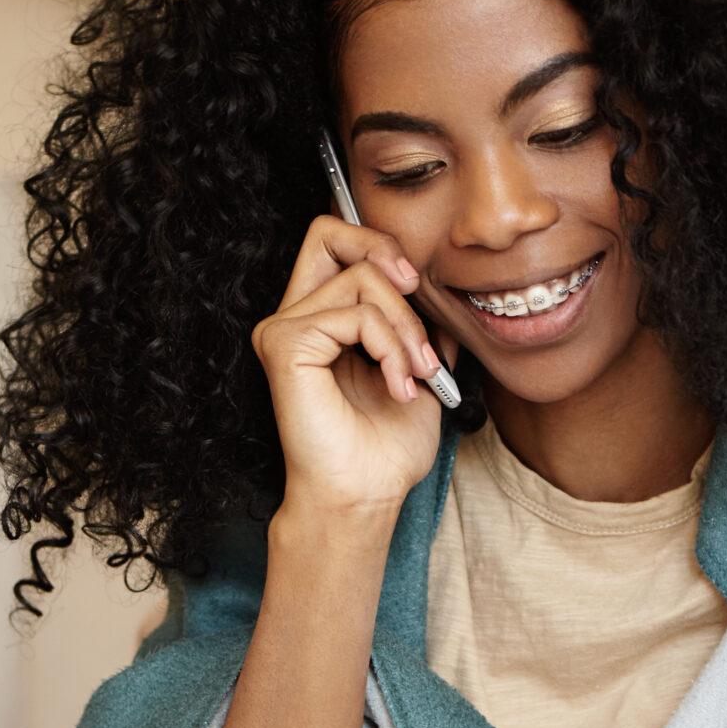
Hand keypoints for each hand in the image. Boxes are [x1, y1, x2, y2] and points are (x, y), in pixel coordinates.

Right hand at [254, 216, 453, 517]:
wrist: (365, 495)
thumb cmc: (385, 448)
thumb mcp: (419, 371)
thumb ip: (422, 326)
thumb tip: (441, 293)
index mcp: (319, 319)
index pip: (335, 241)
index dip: (378, 245)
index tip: (417, 288)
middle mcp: (294, 318)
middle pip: (328, 232)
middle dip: (386, 254)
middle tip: (418, 297)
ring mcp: (284, 330)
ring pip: (359, 278)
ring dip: (405, 326)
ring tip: (416, 374)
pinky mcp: (285, 345)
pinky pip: (354, 314)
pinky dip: (390, 345)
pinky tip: (397, 385)